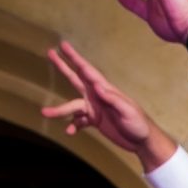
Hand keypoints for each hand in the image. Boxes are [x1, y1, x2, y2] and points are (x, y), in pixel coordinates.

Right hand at [44, 41, 168, 164]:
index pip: (87, 71)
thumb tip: (97, 86)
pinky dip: (73, 125)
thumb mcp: (128, 111)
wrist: (142, 141)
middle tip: (49, 52)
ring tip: (45, 113)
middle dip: (63, 66)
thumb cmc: (139, 124)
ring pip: (72, 106)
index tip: (63, 45)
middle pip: (75, 78)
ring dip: (59, 110)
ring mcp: (95, 108)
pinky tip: (69, 131)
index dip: (75, 58)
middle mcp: (97, 96)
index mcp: (105, 90)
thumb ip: (113, 99)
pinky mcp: (95, 121)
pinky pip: (79, 121)